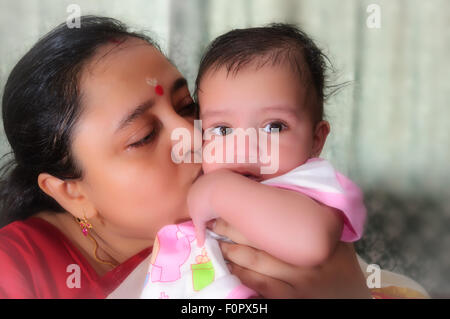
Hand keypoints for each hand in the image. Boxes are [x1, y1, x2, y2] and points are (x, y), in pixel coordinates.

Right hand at [187, 170, 228, 245]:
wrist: (216, 190)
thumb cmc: (205, 206)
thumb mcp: (199, 220)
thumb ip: (199, 231)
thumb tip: (200, 244)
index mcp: (191, 195)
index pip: (194, 204)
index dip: (201, 212)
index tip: (209, 219)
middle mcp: (198, 185)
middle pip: (202, 194)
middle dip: (208, 202)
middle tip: (216, 211)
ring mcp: (208, 178)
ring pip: (212, 187)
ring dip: (217, 194)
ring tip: (225, 203)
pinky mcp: (219, 174)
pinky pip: (222, 182)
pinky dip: (226, 189)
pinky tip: (230, 194)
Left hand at [213, 218, 370, 297]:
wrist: (351, 300)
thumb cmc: (340, 267)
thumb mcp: (337, 241)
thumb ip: (317, 222)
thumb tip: (285, 195)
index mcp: (318, 239)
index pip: (281, 222)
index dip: (253, 212)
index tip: (235, 203)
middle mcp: (308, 261)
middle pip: (262, 240)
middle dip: (233, 230)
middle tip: (216, 220)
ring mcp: (299, 284)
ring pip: (255, 264)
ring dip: (231, 252)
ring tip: (218, 242)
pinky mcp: (290, 301)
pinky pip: (259, 286)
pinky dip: (241, 274)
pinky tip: (230, 266)